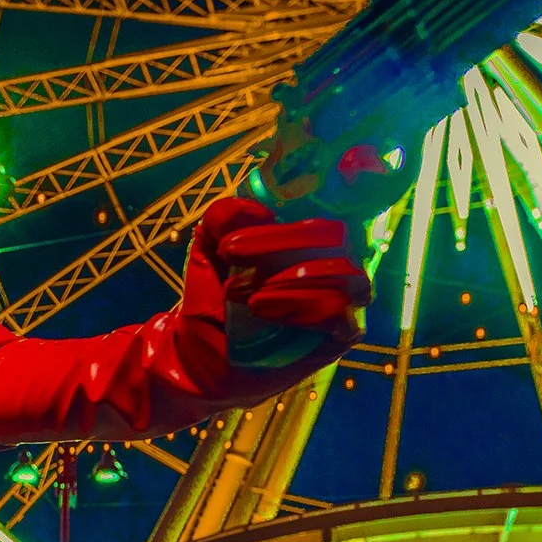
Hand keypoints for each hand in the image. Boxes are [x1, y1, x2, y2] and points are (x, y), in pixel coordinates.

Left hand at [183, 197, 369, 360]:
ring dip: (287, 277)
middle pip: (335, 234)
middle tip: (231, 250)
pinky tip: (260, 308)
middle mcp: (334, 261)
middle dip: (280, 240)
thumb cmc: (212, 299)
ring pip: (343, 273)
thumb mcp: (206, 249)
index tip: (269, 207)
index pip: (340, 200)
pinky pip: (340, 312)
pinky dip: (299, 305)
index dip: (330, 188)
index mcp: (310, 234)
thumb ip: (223, 217)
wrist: (197, 353)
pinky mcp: (341, 335)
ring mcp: (343, 298)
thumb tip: (260, 210)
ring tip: (236, 291)